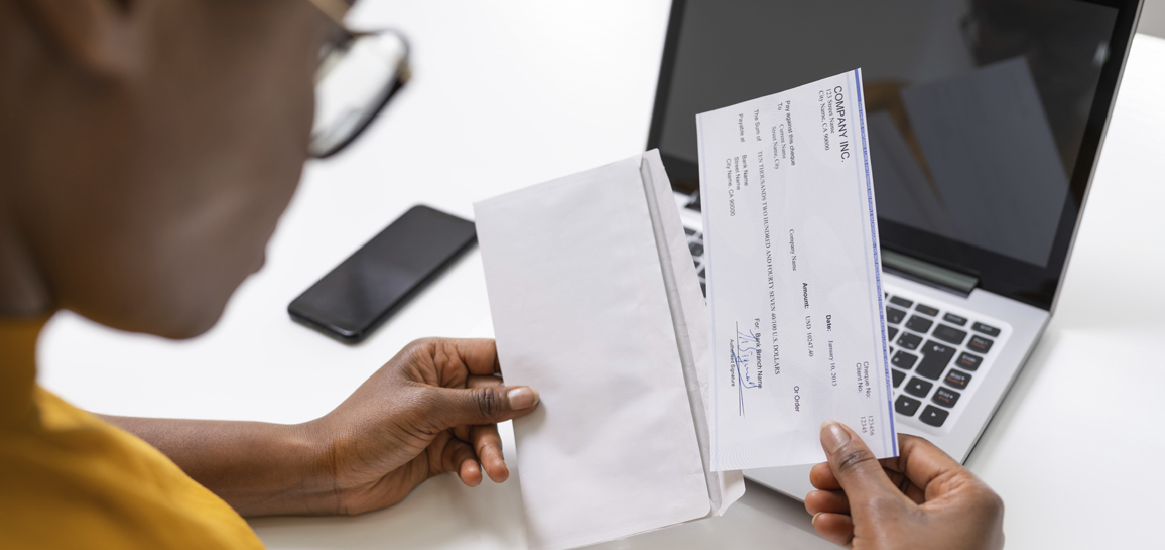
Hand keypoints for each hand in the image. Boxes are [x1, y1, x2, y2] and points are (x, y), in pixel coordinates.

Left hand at [303, 337, 538, 514]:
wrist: (328, 471)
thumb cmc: (359, 427)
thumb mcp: (426, 408)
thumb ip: (479, 403)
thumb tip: (521, 395)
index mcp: (433, 357)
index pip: (488, 355)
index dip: (516, 370)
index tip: (540, 386)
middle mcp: (438, 385)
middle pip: (492, 397)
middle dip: (502, 421)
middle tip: (518, 435)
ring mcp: (437, 418)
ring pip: (482, 430)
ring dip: (488, 450)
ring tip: (490, 467)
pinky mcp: (436, 448)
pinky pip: (468, 453)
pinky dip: (472, 464)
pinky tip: (469, 473)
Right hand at [805, 421, 1003, 549]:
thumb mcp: (880, 514)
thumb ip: (856, 468)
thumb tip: (840, 435)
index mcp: (970, 497)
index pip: (913, 450)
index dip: (870, 443)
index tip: (837, 439)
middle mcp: (963, 518)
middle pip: (897, 479)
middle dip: (851, 478)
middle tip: (821, 473)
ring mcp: (944, 544)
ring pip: (888, 508)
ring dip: (847, 502)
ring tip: (817, 501)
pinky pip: (888, 534)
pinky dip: (856, 527)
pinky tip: (830, 525)